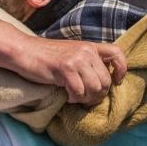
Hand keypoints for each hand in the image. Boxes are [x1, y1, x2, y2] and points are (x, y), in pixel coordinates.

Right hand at [12, 36, 126, 104]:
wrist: (24, 51)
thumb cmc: (46, 56)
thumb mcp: (71, 53)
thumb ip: (87, 62)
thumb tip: (101, 83)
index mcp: (89, 46)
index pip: (117, 53)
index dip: (121, 70)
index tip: (115, 82)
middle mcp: (86, 51)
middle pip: (105, 81)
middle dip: (97, 95)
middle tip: (84, 98)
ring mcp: (76, 59)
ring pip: (94, 88)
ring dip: (85, 99)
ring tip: (74, 96)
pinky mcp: (65, 68)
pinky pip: (78, 92)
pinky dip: (73, 98)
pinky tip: (65, 95)